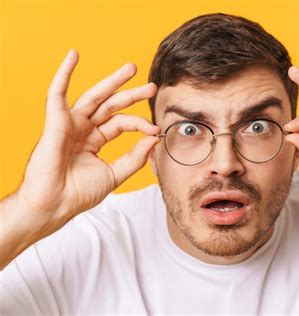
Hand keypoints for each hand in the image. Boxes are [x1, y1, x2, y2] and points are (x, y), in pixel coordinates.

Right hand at [17, 49, 159, 225]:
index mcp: (95, 140)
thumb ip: (135, 157)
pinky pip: (57, 93)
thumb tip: (154, 139)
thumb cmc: (78, 193)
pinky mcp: (56, 121)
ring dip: (112, 81)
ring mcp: (69, 124)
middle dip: (132, 94)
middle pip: (111, 105)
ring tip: (131, 68)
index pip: (122, 123)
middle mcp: (83, 129)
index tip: (156, 129)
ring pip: (94, 96)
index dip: (140, 124)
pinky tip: (73, 56)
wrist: (54, 204)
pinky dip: (64, 73)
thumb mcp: (114, 174)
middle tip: (151, 86)